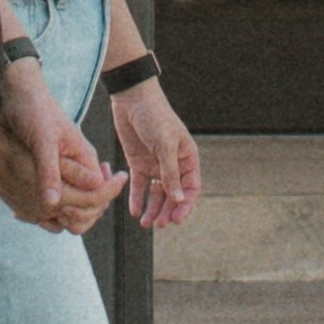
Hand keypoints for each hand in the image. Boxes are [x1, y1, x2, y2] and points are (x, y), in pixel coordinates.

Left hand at [0, 69, 118, 232]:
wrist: (20, 93)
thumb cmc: (34, 110)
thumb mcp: (42, 140)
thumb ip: (49, 171)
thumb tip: (53, 204)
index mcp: (85, 158)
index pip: (99, 195)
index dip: (85, 211)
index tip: (60, 215)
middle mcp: (80, 166)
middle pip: (89, 203)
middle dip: (72, 216)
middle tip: (45, 218)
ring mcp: (66, 168)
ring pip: (71, 202)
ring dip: (56, 213)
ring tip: (29, 214)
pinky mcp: (51, 169)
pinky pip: (55, 195)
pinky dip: (43, 206)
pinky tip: (22, 209)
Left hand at [108, 78, 204, 236]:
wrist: (131, 99)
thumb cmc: (155, 117)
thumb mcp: (165, 144)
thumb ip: (171, 173)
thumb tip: (179, 199)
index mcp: (187, 158)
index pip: (191, 188)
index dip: (185, 206)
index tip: (176, 220)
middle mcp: (173, 164)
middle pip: (173, 195)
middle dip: (167, 211)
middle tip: (158, 225)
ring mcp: (156, 164)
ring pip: (157, 194)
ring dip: (153, 209)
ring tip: (145, 223)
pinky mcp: (138, 163)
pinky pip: (140, 185)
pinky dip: (138, 198)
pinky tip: (135, 210)